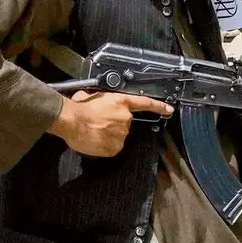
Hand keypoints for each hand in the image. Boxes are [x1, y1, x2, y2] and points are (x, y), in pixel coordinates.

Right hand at [49, 91, 172, 156]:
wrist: (72, 121)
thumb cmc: (79, 107)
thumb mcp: (93, 95)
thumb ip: (103, 99)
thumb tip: (99, 101)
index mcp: (121, 102)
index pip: (145, 103)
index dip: (159, 107)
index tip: (169, 109)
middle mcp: (125, 117)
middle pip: (124, 123)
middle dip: (113, 124)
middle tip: (98, 123)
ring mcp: (122, 133)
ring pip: (118, 135)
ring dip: (108, 134)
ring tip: (94, 131)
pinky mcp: (115, 147)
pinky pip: (112, 147)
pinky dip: (104, 145)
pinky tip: (95, 140)